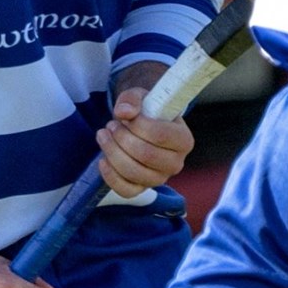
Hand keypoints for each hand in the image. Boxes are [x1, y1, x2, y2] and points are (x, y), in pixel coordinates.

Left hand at [95, 84, 194, 199]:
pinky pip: (126, 190)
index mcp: (184, 140)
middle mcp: (176, 163)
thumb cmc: (145, 111)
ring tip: (103, 136)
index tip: (125, 116)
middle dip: (122, 138)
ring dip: (112, 152)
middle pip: (146, 155)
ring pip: (133, 172)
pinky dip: (110, 176)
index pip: (161, 136)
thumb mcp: (141, 97)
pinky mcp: (142, 189)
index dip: (138, 125)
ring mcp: (159, 178)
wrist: (141, 126)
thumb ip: (132, 99)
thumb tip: (124, 111)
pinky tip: (103, 160)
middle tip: (110, 125)